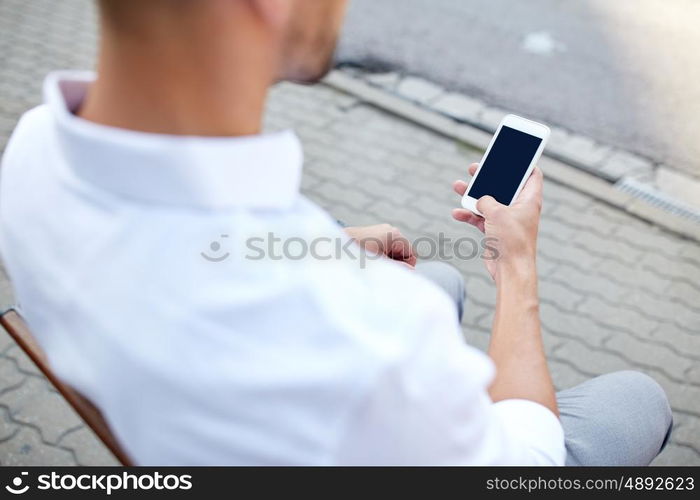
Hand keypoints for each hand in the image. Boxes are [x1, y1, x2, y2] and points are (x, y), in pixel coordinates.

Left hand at [344, 224, 416, 267]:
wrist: (333, 246)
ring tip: (372, 265)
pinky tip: (367, 260)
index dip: (405, 267)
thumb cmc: (357, 254)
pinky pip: (383, 248)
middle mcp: (390, 229)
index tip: (392, 274)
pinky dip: (378, 256)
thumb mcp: (380, 264)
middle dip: (394, 263)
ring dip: (385, 260)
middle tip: (380, 270)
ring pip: (392, 252)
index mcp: (395, 235)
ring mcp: (381, 230)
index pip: (411, 254)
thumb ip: (398, 268)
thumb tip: (411, 271)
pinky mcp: (372, 234)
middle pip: (402, 252)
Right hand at [452, 163, 542, 281]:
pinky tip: (457, 213)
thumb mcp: (496, 212)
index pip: (531, 174)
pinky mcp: (496, 231)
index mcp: (529, 199)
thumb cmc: (512, 241)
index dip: (523, 163)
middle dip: (488, 177)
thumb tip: (479, 199)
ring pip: (488, 201)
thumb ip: (486, 200)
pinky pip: (481, 218)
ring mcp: (507, 220)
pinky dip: (469, 215)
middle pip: (504, 185)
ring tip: (458, 186)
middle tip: (475, 168)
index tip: (512, 154)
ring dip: (473, 195)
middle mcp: (520, 208)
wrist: (510, 270)